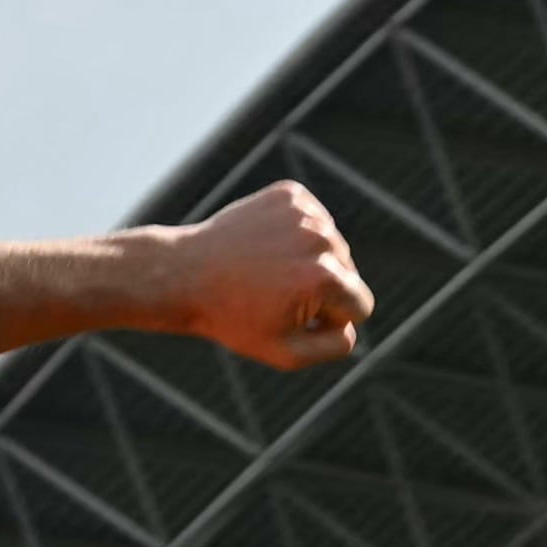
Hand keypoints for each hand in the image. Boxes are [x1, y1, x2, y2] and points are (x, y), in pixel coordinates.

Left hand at [161, 182, 373, 370]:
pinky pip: (312, 220)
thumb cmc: (232, 318)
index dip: (332, 321)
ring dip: (307, 260)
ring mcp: (306, 211)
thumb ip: (332, 347)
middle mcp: (322, 239)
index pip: (361, 306)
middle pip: (348, 273)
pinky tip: (266, 246)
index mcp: (326, 279)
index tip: (297, 319)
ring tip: (267, 271)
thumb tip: (353, 327)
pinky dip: (295, 234)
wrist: (185, 274)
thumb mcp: (284, 352)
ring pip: (331, 246)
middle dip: (320, 289)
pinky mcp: (291, 193)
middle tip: (273, 295)